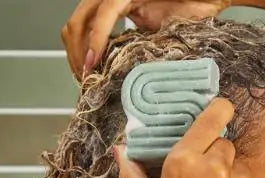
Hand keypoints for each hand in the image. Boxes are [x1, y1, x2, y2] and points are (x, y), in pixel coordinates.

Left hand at [62, 0, 230, 79]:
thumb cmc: (190, 13)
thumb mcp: (158, 39)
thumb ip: (137, 48)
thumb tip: (122, 76)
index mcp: (116, 8)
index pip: (84, 29)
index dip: (79, 54)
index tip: (85, 79)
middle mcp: (112, 0)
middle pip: (76, 25)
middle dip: (74, 56)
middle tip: (83, 82)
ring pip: (82, 20)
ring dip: (81, 51)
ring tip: (88, 74)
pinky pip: (105, 16)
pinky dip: (97, 40)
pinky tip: (95, 59)